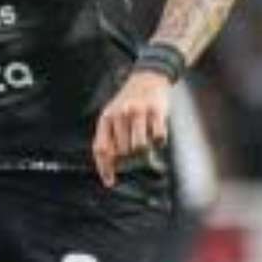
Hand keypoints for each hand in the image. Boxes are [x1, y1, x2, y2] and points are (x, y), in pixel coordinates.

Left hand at [92, 70, 171, 187]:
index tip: (110, 183)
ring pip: (139, 147)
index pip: (102, 149)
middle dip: (130, 159)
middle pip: (123, 152)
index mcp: (106, 118)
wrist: (148, 78)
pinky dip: (159, 141)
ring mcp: (138, 112)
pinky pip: (158, 137)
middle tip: (137, 153)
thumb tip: (111, 166)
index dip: (105, 169)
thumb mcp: (113, 116)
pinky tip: (157, 134)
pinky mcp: (156, 111)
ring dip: (145, 151)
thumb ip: (110, 138)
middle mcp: (120, 115)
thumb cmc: (129, 103)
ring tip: (146, 143)